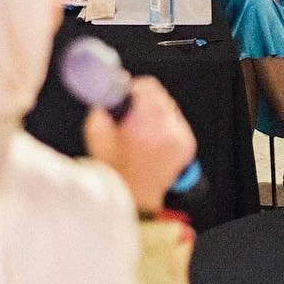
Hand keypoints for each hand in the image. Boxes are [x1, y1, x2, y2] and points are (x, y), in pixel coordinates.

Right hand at [84, 75, 196, 213]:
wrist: (135, 197)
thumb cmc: (115, 170)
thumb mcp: (96, 135)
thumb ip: (103, 109)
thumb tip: (111, 92)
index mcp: (144, 125)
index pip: (147, 87)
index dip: (133, 88)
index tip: (127, 93)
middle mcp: (167, 129)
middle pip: (160, 94)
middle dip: (144, 100)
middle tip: (131, 112)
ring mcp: (180, 138)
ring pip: (169, 107)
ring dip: (155, 111)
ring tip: (141, 128)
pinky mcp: (187, 145)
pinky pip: (177, 122)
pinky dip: (165, 125)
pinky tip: (152, 139)